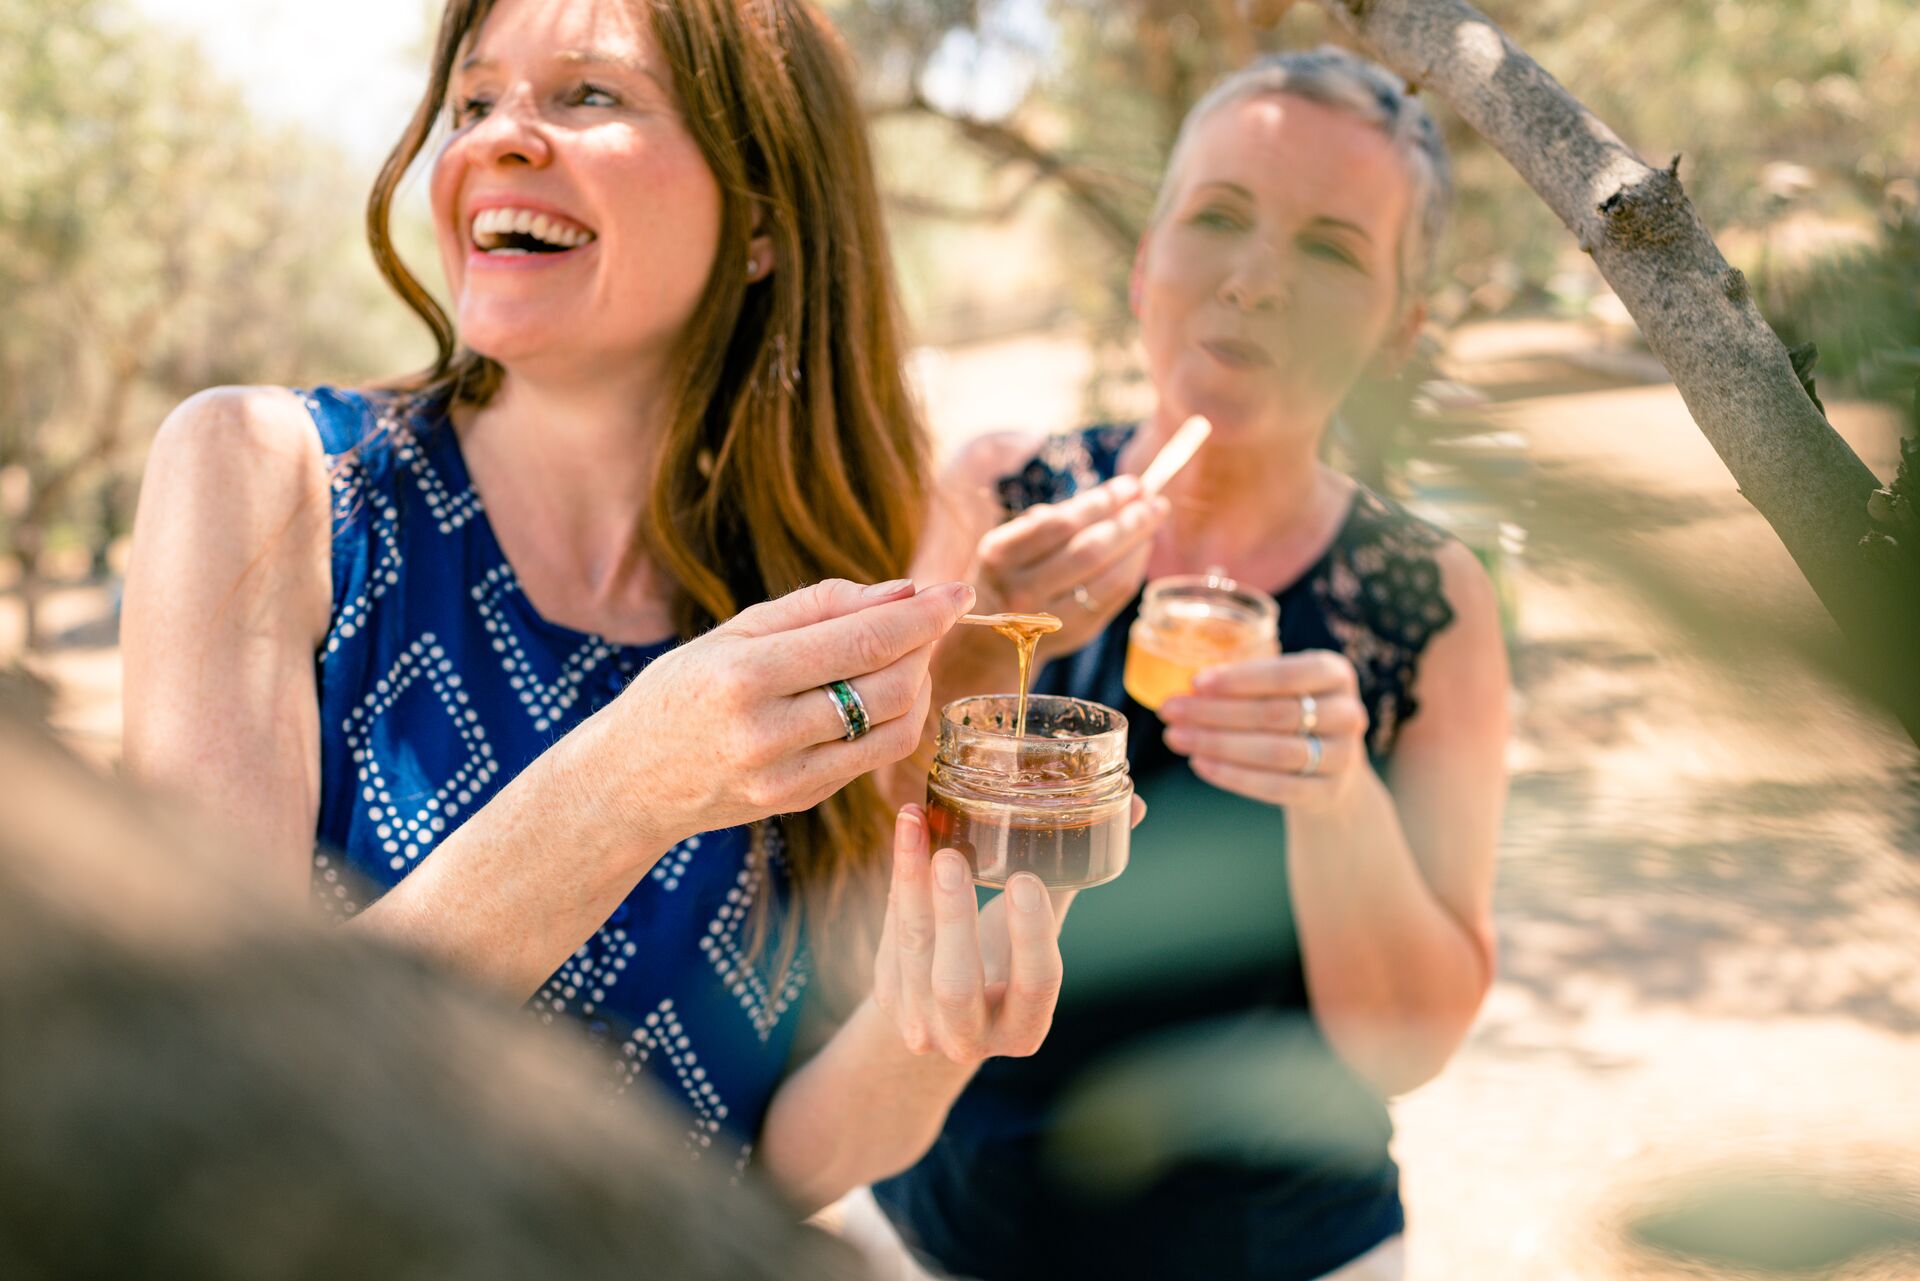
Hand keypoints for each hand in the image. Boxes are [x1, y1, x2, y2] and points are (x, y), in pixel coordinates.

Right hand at [603, 579, 972, 845]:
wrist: (627, 783)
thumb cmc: (680, 691)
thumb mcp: (733, 632)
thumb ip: (819, 607)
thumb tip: (903, 591)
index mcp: (744, 676)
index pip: (864, 640)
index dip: (924, 614)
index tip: (960, 590)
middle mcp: (767, 733)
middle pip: (890, 684)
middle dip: (926, 644)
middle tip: (931, 615)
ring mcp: (786, 777)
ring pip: (895, 726)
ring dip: (919, 683)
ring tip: (906, 653)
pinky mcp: (799, 802)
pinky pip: (874, 757)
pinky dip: (898, 720)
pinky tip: (887, 694)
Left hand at [870, 805, 1064, 1062]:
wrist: (942, 1017)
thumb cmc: (1005, 963)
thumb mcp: (1041, 937)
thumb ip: (1071, 879)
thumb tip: (1131, 806)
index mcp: (1025, 1027)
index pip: (1036, 985)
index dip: (1031, 936)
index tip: (1026, 881)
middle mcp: (970, 1036)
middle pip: (958, 982)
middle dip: (954, 917)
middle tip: (952, 856)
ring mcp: (921, 1022)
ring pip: (912, 951)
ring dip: (911, 884)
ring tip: (914, 823)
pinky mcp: (888, 997)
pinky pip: (890, 934)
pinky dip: (898, 880)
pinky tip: (906, 833)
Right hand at [972, 475, 1169, 656]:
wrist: (990, 639)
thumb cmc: (1007, 575)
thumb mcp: (1010, 543)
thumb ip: (1053, 520)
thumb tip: (1115, 494)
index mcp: (1000, 555)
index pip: (1059, 525)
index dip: (1099, 502)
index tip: (1129, 485)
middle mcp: (1021, 590)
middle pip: (1089, 551)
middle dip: (1128, 521)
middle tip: (1153, 499)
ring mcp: (1050, 618)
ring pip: (1109, 577)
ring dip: (1138, 544)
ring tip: (1153, 517)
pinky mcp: (1076, 634)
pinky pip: (1116, 597)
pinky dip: (1134, 568)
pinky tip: (1142, 547)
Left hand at [1160, 650, 1371, 813]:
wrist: (1331, 765)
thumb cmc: (1292, 711)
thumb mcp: (1281, 685)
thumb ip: (1245, 680)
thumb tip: (1188, 686)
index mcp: (1335, 673)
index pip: (1286, 674)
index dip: (1238, 680)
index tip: (1194, 683)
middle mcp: (1348, 713)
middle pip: (1275, 714)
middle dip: (1216, 713)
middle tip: (1170, 710)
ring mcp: (1343, 756)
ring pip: (1275, 753)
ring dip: (1219, 745)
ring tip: (1177, 738)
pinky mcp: (1328, 792)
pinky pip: (1276, 787)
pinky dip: (1233, 776)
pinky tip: (1200, 764)